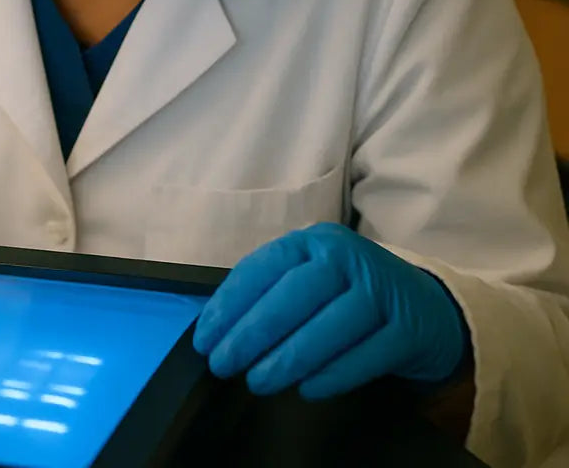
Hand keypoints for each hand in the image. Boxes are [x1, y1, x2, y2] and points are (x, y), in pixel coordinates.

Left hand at [193, 223, 468, 399]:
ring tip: (258, 382)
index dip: (230, 304)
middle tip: (223, 366)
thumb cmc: (348, 295)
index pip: (264, 267)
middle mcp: (347, 257)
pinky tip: (306, 390)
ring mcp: (381, 290)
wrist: (426, 308)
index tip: (205, 340)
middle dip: (252, 333)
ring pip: (329, 327)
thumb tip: (217, 329)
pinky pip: (365, 356)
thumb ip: (270, 294)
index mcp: (313, 241)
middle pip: (294, 295)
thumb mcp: (310, 279)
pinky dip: (332, 375)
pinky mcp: (408, 328)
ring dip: (288, 359)